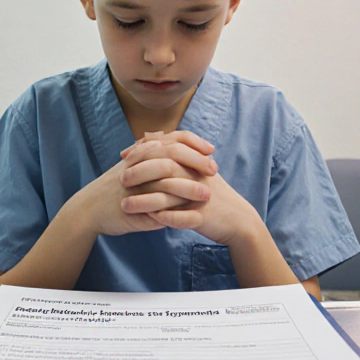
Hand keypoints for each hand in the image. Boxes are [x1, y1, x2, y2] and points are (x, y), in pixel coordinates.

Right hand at [70, 133, 216, 237]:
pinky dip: (172, 211)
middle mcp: (137, 165)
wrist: (88, 209)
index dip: (193, 142)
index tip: (211, 149)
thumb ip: (155, 158)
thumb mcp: (135, 166)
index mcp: (140, 153)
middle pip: (171, 155)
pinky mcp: (129, 206)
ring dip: (188, 188)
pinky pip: (154, 207)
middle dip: (196, 161)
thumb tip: (182, 154)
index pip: (171, 139)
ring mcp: (132, 186)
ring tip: (206, 194)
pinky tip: (189, 216)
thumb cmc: (116, 188)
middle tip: (214, 170)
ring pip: (165, 182)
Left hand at [119, 132, 262, 245]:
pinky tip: (150, 219)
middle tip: (121, 179)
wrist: (237, 220)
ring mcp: (202, 195)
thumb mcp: (193, 172)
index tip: (124, 155)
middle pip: (167, 165)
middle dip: (141, 171)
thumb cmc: (209, 195)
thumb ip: (173, 156)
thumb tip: (148, 139)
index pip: (168, 147)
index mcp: (195, 162)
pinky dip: (167, 218)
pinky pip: (184, 217)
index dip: (144, 149)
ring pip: (171, 192)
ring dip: (146, 199)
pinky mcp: (206, 216)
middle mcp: (198, 175)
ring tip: (125, 205)